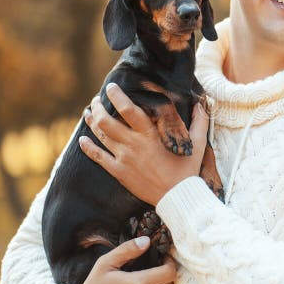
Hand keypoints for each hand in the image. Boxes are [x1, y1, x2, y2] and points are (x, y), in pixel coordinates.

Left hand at [79, 83, 208, 204]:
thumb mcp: (197, 143)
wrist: (177, 196)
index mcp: (150, 134)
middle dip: (98, 107)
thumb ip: (199, 121)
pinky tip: (81, 140)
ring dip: (91, 122)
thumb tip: (202, 103)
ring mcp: (124, 158)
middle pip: (107, 120)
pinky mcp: (119, 172)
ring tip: (88, 113)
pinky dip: (87, 147)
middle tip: (96, 100)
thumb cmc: (187, 169)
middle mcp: (133, 144)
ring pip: (100, 136)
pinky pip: (98, 157)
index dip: (117, 96)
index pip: (128, 109)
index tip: (111, 87)